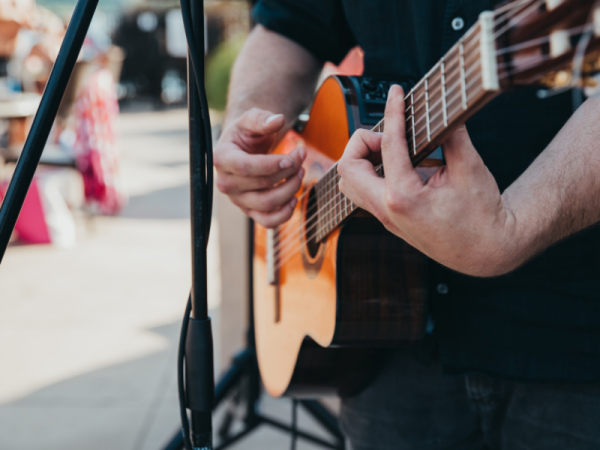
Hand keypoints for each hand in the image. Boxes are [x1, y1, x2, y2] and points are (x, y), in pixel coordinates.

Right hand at [215, 108, 306, 227]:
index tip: (292, 158)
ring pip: (267, 204)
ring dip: (290, 189)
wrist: (243, 149)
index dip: (272, 165)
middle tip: (301, 156)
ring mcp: (238, 200)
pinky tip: (294, 198)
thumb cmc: (246, 134)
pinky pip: (267, 222)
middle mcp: (226, 183)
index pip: (246, 167)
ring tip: (300, 172)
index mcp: (222, 159)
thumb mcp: (250, 119)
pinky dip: (284, 214)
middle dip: (288, 171)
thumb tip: (278, 120)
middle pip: (261, 184)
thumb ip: (262, 118)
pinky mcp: (249, 211)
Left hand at [337, 85, 517, 276]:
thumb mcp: (470, 169)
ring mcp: (384, 218)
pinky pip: (364, 193)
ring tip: (391, 149)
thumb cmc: (482, 216)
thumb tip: (442, 109)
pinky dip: (371, 173)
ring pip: (349, 183)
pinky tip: (399, 164)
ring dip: (361, 159)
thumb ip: (453, 135)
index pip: (388, 144)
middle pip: (348, 166)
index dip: (392, 112)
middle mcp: (386, 210)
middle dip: (362, 141)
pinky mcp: (389, 220)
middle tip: (391, 135)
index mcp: (404, 197)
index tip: (397, 93)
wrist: (486, 252)